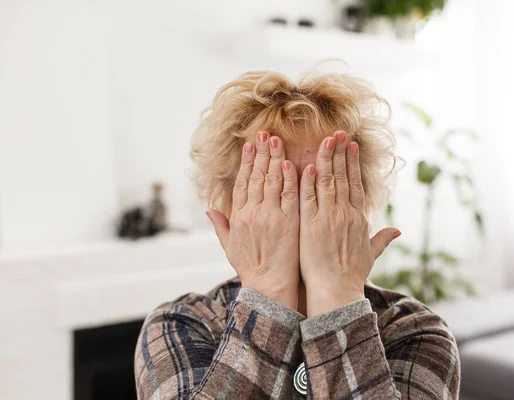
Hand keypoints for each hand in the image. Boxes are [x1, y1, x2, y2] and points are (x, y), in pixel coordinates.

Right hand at [207, 131, 299, 309]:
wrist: (268, 287)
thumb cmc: (251, 269)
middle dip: (261, 153)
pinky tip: (291, 163)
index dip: (246, 162)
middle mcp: (253, 213)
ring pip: (273, 181)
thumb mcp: (229, 247)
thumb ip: (220, 226)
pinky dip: (291, 178)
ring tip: (277, 140)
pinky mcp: (289, 222)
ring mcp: (272, 216)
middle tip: (265, 133)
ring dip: (275, 158)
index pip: (243, 182)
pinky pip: (291, 195)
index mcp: (239, 216)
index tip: (250, 145)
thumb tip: (208, 210)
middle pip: (257, 176)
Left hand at [299, 131, 399, 316]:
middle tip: (337, 131)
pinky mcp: (310, 225)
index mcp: (359, 218)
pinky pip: (308, 198)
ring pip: (327, 182)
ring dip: (325, 159)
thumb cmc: (352, 274)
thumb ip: (383, 239)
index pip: (356, 183)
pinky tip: (309, 165)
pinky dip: (308, 181)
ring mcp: (327, 218)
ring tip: (324, 140)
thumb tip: (398, 231)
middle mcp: (345, 214)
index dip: (353, 162)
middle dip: (339, 152)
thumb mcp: (371, 254)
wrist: (336, 291)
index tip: (350, 144)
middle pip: (343, 176)